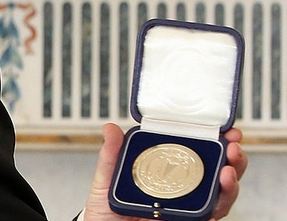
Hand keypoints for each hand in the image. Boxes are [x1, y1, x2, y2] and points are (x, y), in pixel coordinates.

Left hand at [82, 123, 246, 220]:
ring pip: (220, 197)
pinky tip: (217, 200)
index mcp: (167, 173)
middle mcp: (183, 190)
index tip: (225, 130)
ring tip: (227, 172)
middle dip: (232, 160)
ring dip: (230, 184)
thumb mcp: (106, 181)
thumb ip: (111, 156)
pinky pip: (209, 217)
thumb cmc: (107, 210)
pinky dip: (217, 208)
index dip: (215, 141)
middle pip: (217, 174)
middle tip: (232, 147)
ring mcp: (187, 209)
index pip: (197, 154)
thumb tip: (110, 128)